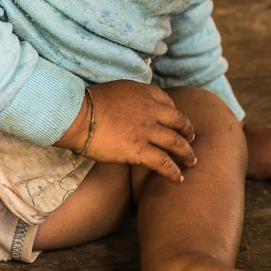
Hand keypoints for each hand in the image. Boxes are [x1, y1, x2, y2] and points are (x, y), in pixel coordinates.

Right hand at [58, 80, 196, 182]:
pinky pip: (164, 162)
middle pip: (179, 121)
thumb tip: (128, 109)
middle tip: (192, 140)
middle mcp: (150, 109)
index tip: (177, 122)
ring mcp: (147, 130)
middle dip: (188, 132)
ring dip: (187, 153)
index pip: (168, 102)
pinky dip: (174, 171)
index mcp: (142, 92)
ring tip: (192, 162)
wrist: (77, 116)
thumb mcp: (114, 91)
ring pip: (176, 142)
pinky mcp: (139, 150)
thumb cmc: (87, 104)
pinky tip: (179, 179)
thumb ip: (128, 99)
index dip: (175, 114)